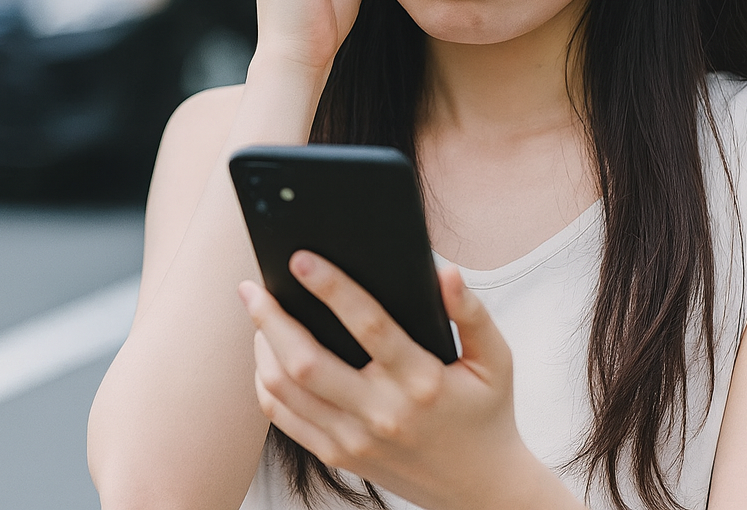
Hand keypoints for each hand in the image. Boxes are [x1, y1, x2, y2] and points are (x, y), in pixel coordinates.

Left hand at [239, 253, 571, 509]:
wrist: (479, 488)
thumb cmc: (485, 413)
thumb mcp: (495, 361)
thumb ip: (473, 314)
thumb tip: (447, 274)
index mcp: (422, 382)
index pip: (370, 326)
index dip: (332, 288)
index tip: (300, 259)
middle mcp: (382, 414)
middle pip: (306, 362)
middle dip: (270, 319)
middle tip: (252, 286)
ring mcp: (354, 440)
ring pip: (286, 390)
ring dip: (262, 347)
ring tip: (257, 314)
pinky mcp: (338, 456)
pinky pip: (284, 418)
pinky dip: (265, 383)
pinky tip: (266, 355)